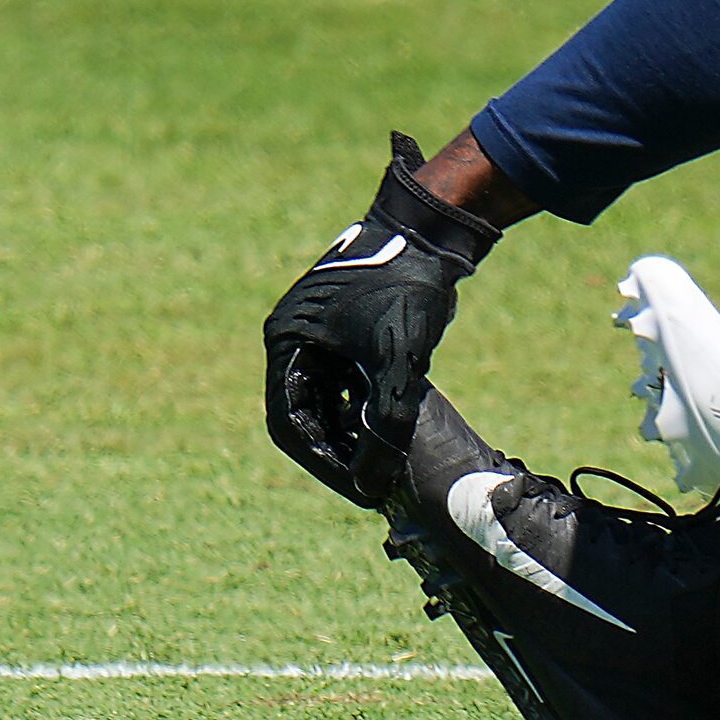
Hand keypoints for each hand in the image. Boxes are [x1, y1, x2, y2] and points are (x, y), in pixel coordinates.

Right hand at [263, 133, 504, 505]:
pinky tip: (389, 428)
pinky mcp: (345, 328)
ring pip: (327, 398)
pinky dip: (363, 406)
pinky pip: (346, 379)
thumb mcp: (398, 359)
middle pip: (306, 413)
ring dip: (351, 430)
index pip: (290, 421)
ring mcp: (318, 332)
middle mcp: (294, 337)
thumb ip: (385, 420)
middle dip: (337, 451)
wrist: (432, 231)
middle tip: (370, 484)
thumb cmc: (408, 287)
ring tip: (381, 463)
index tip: (355, 489)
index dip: (322, 461)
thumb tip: (372, 481)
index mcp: (287, 341)